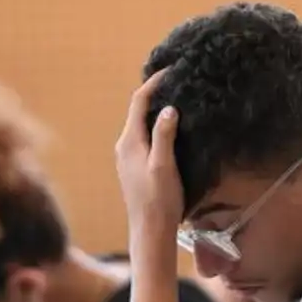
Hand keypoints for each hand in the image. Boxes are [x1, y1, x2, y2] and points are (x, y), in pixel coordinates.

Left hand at [115, 69, 183, 226]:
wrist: (149, 231)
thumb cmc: (158, 200)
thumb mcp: (163, 166)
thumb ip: (164, 136)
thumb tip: (168, 108)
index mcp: (129, 142)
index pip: (138, 102)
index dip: (153, 83)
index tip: (170, 70)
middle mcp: (124, 146)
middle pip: (138, 111)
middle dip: (155, 94)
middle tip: (176, 81)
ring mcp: (128, 157)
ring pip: (141, 125)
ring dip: (156, 111)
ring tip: (177, 100)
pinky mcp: (135, 167)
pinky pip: (144, 137)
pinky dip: (156, 127)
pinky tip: (171, 130)